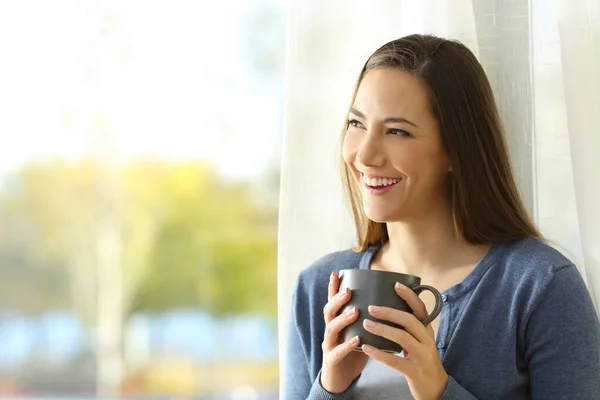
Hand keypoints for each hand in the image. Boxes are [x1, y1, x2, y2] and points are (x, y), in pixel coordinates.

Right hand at [320, 271, 368, 393]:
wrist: (341, 379)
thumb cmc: (353, 353)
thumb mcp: (360, 332)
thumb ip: (368, 319)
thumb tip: (390, 304)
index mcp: (336, 322)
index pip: (333, 302)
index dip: (333, 288)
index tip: (337, 273)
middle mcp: (330, 331)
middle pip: (329, 311)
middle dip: (337, 300)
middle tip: (348, 291)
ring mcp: (329, 345)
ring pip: (331, 328)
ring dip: (343, 319)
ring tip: (355, 311)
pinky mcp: (332, 360)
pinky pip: (337, 351)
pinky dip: (346, 344)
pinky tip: (357, 339)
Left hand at [361, 282, 447, 399]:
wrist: (436, 388)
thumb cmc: (422, 360)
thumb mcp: (420, 341)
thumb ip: (409, 327)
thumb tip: (388, 307)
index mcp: (427, 331)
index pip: (421, 309)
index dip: (409, 296)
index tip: (396, 285)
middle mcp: (427, 341)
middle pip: (410, 320)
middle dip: (389, 312)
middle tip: (371, 308)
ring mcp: (422, 356)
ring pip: (402, 338)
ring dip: (382, 329)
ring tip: (366, 324)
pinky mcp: (415, 372)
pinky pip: (395, 361)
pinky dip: (379, 353)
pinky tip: (367, 348)